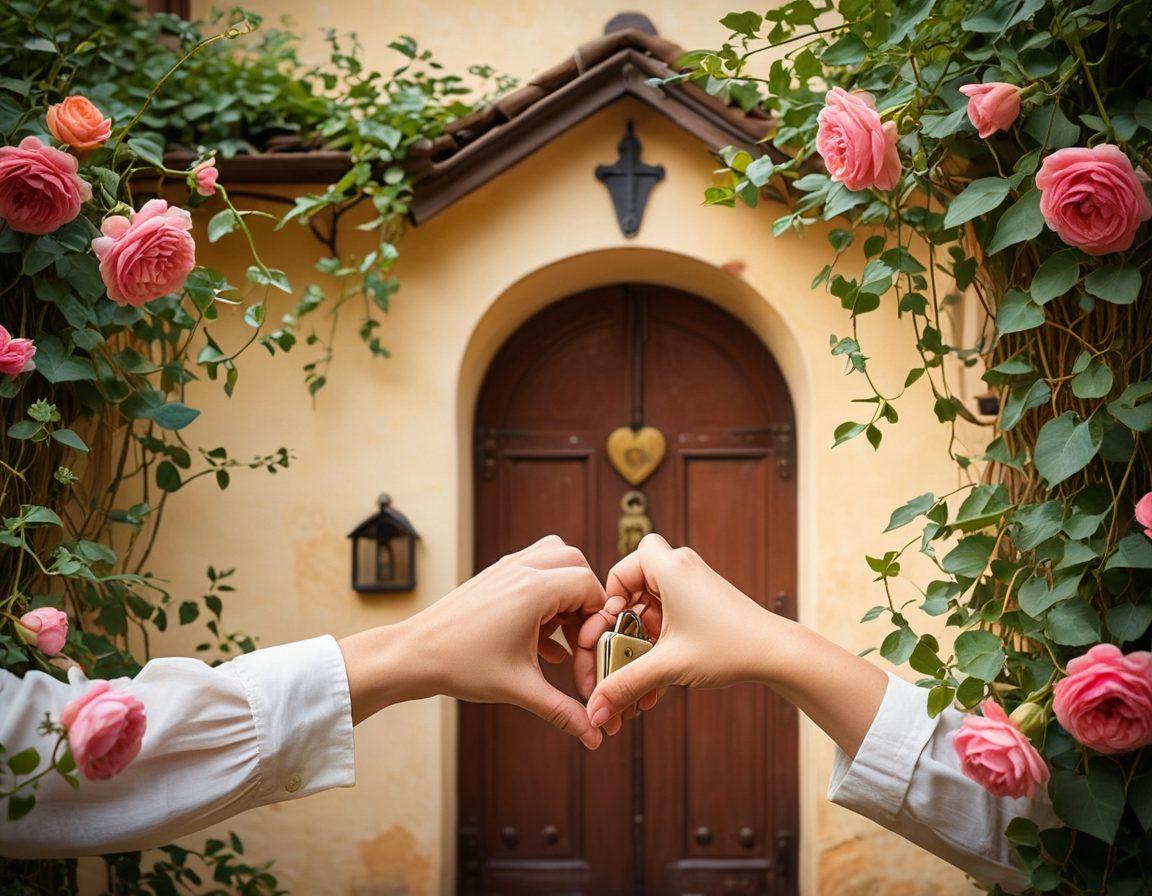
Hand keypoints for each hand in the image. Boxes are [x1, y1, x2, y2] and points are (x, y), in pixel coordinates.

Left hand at [340, 535, 608, 748]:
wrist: (412, 655)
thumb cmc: (460, 666)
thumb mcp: (519, 689)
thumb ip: (563, 711)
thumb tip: (594, 736)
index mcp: (533, 589)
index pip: (590, 585)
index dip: (599, 617)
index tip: (591, 646)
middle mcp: (522, 569)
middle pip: (576, 564)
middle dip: (586, 599)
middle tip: (581, 636)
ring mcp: (506, 569)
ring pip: (554, 559)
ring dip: (566, 592)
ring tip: (563, 633)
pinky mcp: (494, 577)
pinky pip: (533, 570)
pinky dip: (546, 596)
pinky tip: (543, 643)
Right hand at [578, 533, 784, 734]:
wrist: (777, 653)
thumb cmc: (729, 647)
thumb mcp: (669, 665)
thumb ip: (625, 684)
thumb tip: (594, 711)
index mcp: (669, 567)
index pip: (619, 569)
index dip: (609, 599)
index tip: (611, 631)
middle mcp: (679, 569)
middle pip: (632, 590)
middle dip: (622, 628)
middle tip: (620, 654)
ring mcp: (692, 585)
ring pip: (649, 608)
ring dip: (640, 642)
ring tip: (638, 677)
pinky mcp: (701, 603)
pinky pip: (667, 617)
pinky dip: (659, 644)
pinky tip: (657, 681)